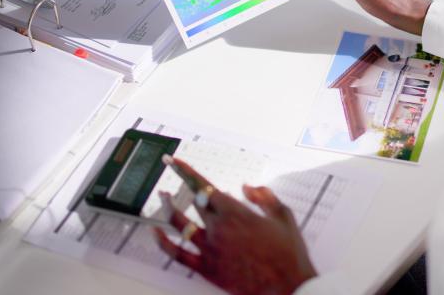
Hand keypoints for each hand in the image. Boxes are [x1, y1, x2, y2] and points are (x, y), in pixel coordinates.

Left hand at [154, 158, 316, 294]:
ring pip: (179, 224)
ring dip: (168, 208)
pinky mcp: (207, 269)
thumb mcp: (283, 215)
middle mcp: (219, 228)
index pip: (203, 185)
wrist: (287, 286)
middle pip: (194, 202)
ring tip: (163, 198)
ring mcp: (210, 249)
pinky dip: (163, 242)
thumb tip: (247, 187)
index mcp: (236, 212)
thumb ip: (264, 196)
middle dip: (183, 186)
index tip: (174, 161)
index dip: (185, 171)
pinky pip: (177, 254)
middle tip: (176, 177)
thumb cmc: (288, 253)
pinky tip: (156, 232)